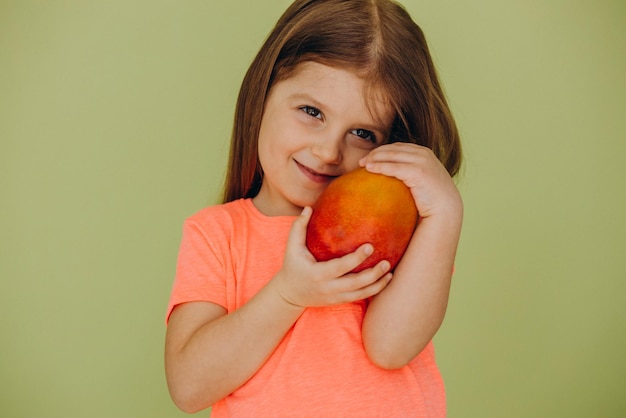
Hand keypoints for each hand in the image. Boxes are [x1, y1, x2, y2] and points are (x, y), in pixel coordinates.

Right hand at [273, 207, 391, 307]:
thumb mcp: (292, 247)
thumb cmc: (293, 266)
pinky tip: (386, 279)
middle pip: (355, 283)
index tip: (370, 246)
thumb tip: (309, 207)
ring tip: (389, 271)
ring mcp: (335, 296)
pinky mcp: (340, 301)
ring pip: (361, 293)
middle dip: (372, 274)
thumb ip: (299, 227)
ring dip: (377, 284)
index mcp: (318, 273)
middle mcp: (328, 287)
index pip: (340, 267)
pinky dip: (375, 289)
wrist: (290, 295)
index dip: (356, 258)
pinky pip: (360, 297)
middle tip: (386, 261)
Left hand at [359, 143, 462, 220]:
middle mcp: (423, 153)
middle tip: (361, 161)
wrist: (446, 210)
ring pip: (391, 155)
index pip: (397, 147)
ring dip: (374, 157)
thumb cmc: (431, 199)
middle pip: (392, 148)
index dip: (381, 150)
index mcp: (423, 153)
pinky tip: (368, 169)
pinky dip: (379, 166)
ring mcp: (421, 161)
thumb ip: (408, 174)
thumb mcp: (420, 181)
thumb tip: (392, 178)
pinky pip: (393, 167)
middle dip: (375, 152)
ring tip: (362, 164)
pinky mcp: (418, 171)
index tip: (368, 157)